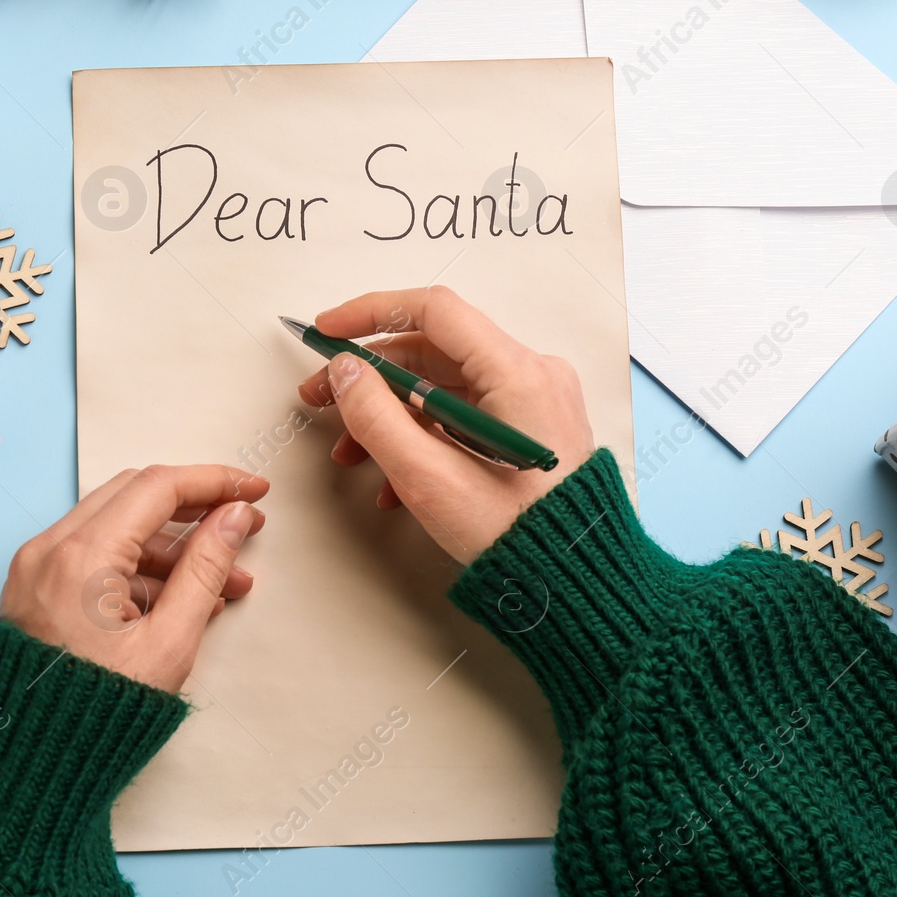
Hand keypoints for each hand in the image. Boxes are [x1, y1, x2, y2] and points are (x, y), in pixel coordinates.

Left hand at [0, 465, 268, 692]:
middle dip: (194, 507)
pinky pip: (92, 556)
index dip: (214, 482)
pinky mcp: (33, 590)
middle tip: (241, 524)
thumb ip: (205, 571)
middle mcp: (48, 550)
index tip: (254, 490)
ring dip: (171, 545)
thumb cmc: (94, 718)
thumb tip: (233, 519)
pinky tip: (181, 598)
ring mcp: (35, 569)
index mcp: (80, 558)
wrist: (26, 771)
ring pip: (115, 526)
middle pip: (134, 495)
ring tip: (224, 582)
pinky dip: (138, 567)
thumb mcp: (168, 645)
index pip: (158, 488)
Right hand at [299, 287, 591, 564]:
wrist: (574, 585)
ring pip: (442, 386)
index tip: (328, 330)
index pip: (433, 311)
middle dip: (370, 376)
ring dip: (389, 414)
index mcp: (517, 373)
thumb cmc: (516, 538)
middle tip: (322, 397)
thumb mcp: (428, 479)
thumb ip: (376, 417)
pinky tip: (392, 479)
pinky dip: (421, 435)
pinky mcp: (527, 429)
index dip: (370, 312)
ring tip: (351, 453)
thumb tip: (346, 371)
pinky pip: (462, 414)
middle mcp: (531, 375)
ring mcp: (532, 402)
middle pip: (433, 350)